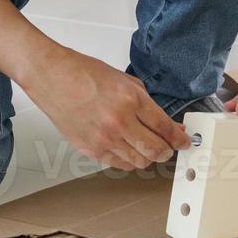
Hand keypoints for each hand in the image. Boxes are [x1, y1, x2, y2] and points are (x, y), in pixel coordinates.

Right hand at [23, 47, 189, 170]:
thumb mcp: (125, 81)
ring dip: (148, 157)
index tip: (185, 142)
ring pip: (139, 161)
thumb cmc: (84, 74)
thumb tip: (167, 124)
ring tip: (148, 148)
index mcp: (131, 100)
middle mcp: (119, 122)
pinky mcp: (91, 149)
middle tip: (169, 148)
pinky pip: (119, 164)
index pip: (165, 129)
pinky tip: (129, 150)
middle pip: (156, 150)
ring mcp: (104, 138)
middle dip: (167, 151)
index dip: (180, 139)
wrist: (52, 77)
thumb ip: (148, 104)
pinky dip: (129, 160)